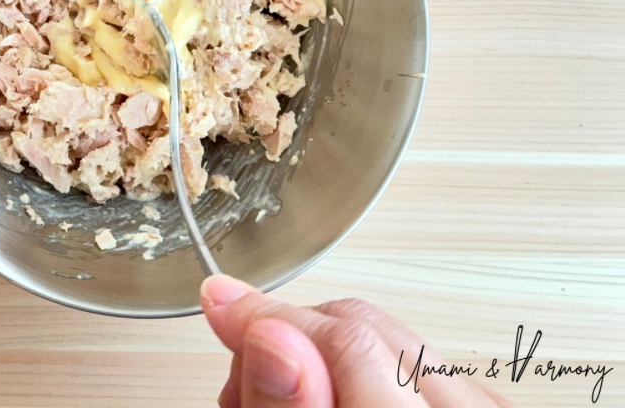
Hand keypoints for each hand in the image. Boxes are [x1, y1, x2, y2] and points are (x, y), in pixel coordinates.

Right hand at [201, 275, 513, 407]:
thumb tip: (264, 335)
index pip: (347, 337)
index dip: (266, 316)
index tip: (216, 303)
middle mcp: (471, 407)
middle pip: (364, 325)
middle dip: (288, 338)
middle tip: (241, 383)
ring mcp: (483, 405)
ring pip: (384, 335)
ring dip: (318, 351)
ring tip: (277, 397)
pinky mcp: (481, 405)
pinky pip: (410, 357)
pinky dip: (355, 367)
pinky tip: (324, 395)